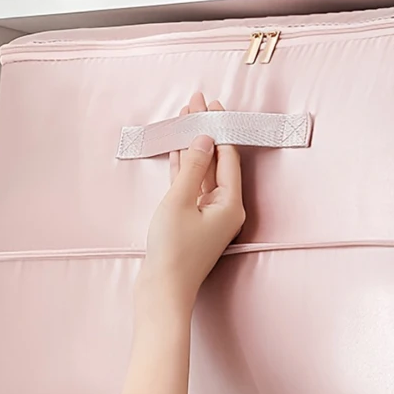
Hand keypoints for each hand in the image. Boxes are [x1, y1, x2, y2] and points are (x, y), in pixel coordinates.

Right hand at [139, 93, 244, 309]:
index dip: (219, 127)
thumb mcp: (179, 201)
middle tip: (196, 102)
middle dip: (205, 130)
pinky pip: (190, 186)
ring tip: (184, 117)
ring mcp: (209, 215)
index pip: (228, 156)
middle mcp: (225, 208)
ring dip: (192, 146)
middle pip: (217, 160)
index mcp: (231, 203)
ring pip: (202, 171)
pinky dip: (183, 167)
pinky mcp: (193, 221)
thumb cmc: (172, 252)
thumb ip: (192, 167)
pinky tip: (175, 148)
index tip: (211, 104)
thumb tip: (204, 139)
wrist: (162, 291)